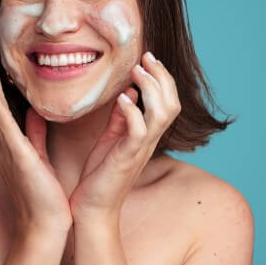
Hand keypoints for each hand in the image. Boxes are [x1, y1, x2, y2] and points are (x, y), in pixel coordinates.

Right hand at [0, 44, 71, 234]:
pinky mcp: (17, 155)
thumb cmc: (42, 192)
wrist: (45, 223)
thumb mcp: (37, 154)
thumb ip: (34, 132)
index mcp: (9, 141)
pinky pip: (4, 125)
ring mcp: (7, 147)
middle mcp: (3, 141)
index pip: (0, 104)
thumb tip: (35, 111)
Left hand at [69, 51, 180, 222]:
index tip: (147, 58)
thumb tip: (126, 92)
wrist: (93, 206)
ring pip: (162, 114)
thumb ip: (121, 117)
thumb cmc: (101, 173)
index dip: (162, 78)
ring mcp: (140, 149)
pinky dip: (132, 110)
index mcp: (147, 134)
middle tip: (146, 57)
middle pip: (172, 103)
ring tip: (136, 71)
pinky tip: (122, 98)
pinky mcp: (127, 157)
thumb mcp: (112, 138)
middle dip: (162, 76)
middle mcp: (150, 140)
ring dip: (151, 88)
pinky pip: (139, 131)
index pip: (167, 101)